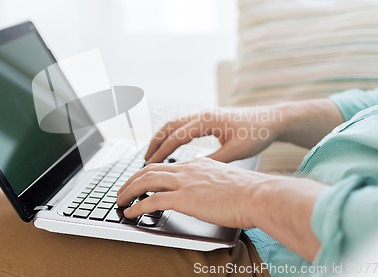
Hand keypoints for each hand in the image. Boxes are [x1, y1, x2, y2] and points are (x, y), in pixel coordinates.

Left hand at [116, 157, 266, 227]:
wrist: (258, 195)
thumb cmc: (249, 192)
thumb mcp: (226, 180)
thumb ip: (211, 182)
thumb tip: (206, 191)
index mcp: (197, 165)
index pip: (165, 166)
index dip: (148, 173)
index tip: (140, 181)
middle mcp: (187, 169)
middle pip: (149, 169)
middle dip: (132, 180)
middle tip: (122, 190)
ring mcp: (185, 182)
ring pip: (146, 181)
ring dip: (128, 191)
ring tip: (119, 200)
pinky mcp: (184, 198)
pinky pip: (152, 200)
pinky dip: (137, 206)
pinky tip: (130, 212)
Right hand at [145, 107, 281, 163]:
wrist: (273, 119)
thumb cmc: (257, 133)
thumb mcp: (235, 152)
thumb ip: (213, 160)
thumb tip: (193, 171)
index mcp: (206, 121)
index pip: (176, 136)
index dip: (162, 152)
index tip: (150, 164)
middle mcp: (202, 114)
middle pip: (169, 126)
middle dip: (155, 143)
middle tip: (144, 159)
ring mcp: (205, 114)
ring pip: (175, 123)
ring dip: (162, 137)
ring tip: (152, 153)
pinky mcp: (209, 118)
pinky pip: (183, 124)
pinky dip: (172, 135)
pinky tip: (171, 146)